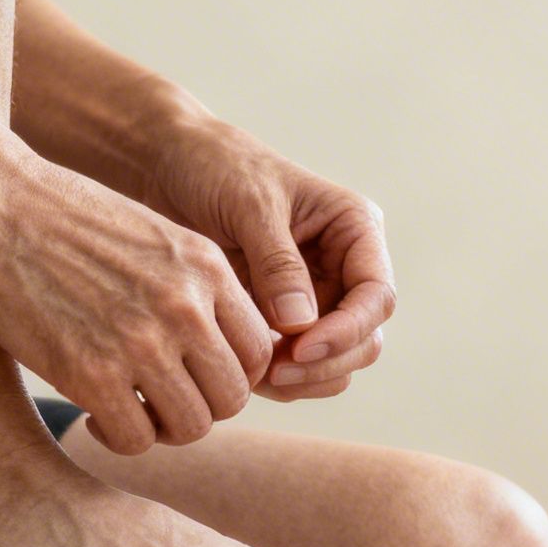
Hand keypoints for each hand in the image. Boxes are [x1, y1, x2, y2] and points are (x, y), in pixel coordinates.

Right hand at [0, 159, 273, 453]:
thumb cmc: (65, 221)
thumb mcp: (154, 237)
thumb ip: (193, 287)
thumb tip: (216, 346)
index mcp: (207, 268)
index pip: (258, 350)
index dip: (230, 375)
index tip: (196, 377)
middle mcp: (185, 307)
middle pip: (233, 395)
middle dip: (202, 408)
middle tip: (163, 401)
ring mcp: (141, 342)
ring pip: (192, 425)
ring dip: (163, 429)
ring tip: (131, 411)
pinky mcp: (91, 374)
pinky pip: (136, 439)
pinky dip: (120, 438)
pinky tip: (97, 416)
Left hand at [145, 119, 395, 400]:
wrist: (171, 166)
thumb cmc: (216, 167)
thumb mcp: (249, 205)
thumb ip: (277, 263)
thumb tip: (301, 324)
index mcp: (353, 230)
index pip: (377, 296)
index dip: (347, 331)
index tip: (299, 348)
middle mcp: (345, 267)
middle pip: (365, 339)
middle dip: (325, 363)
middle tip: (272, 372)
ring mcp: (317, 297)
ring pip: (336, 362)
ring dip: (304, 379)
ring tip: (253, 375)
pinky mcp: (284, 320)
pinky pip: (299, 365)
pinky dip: (281, 378)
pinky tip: (243, 371)